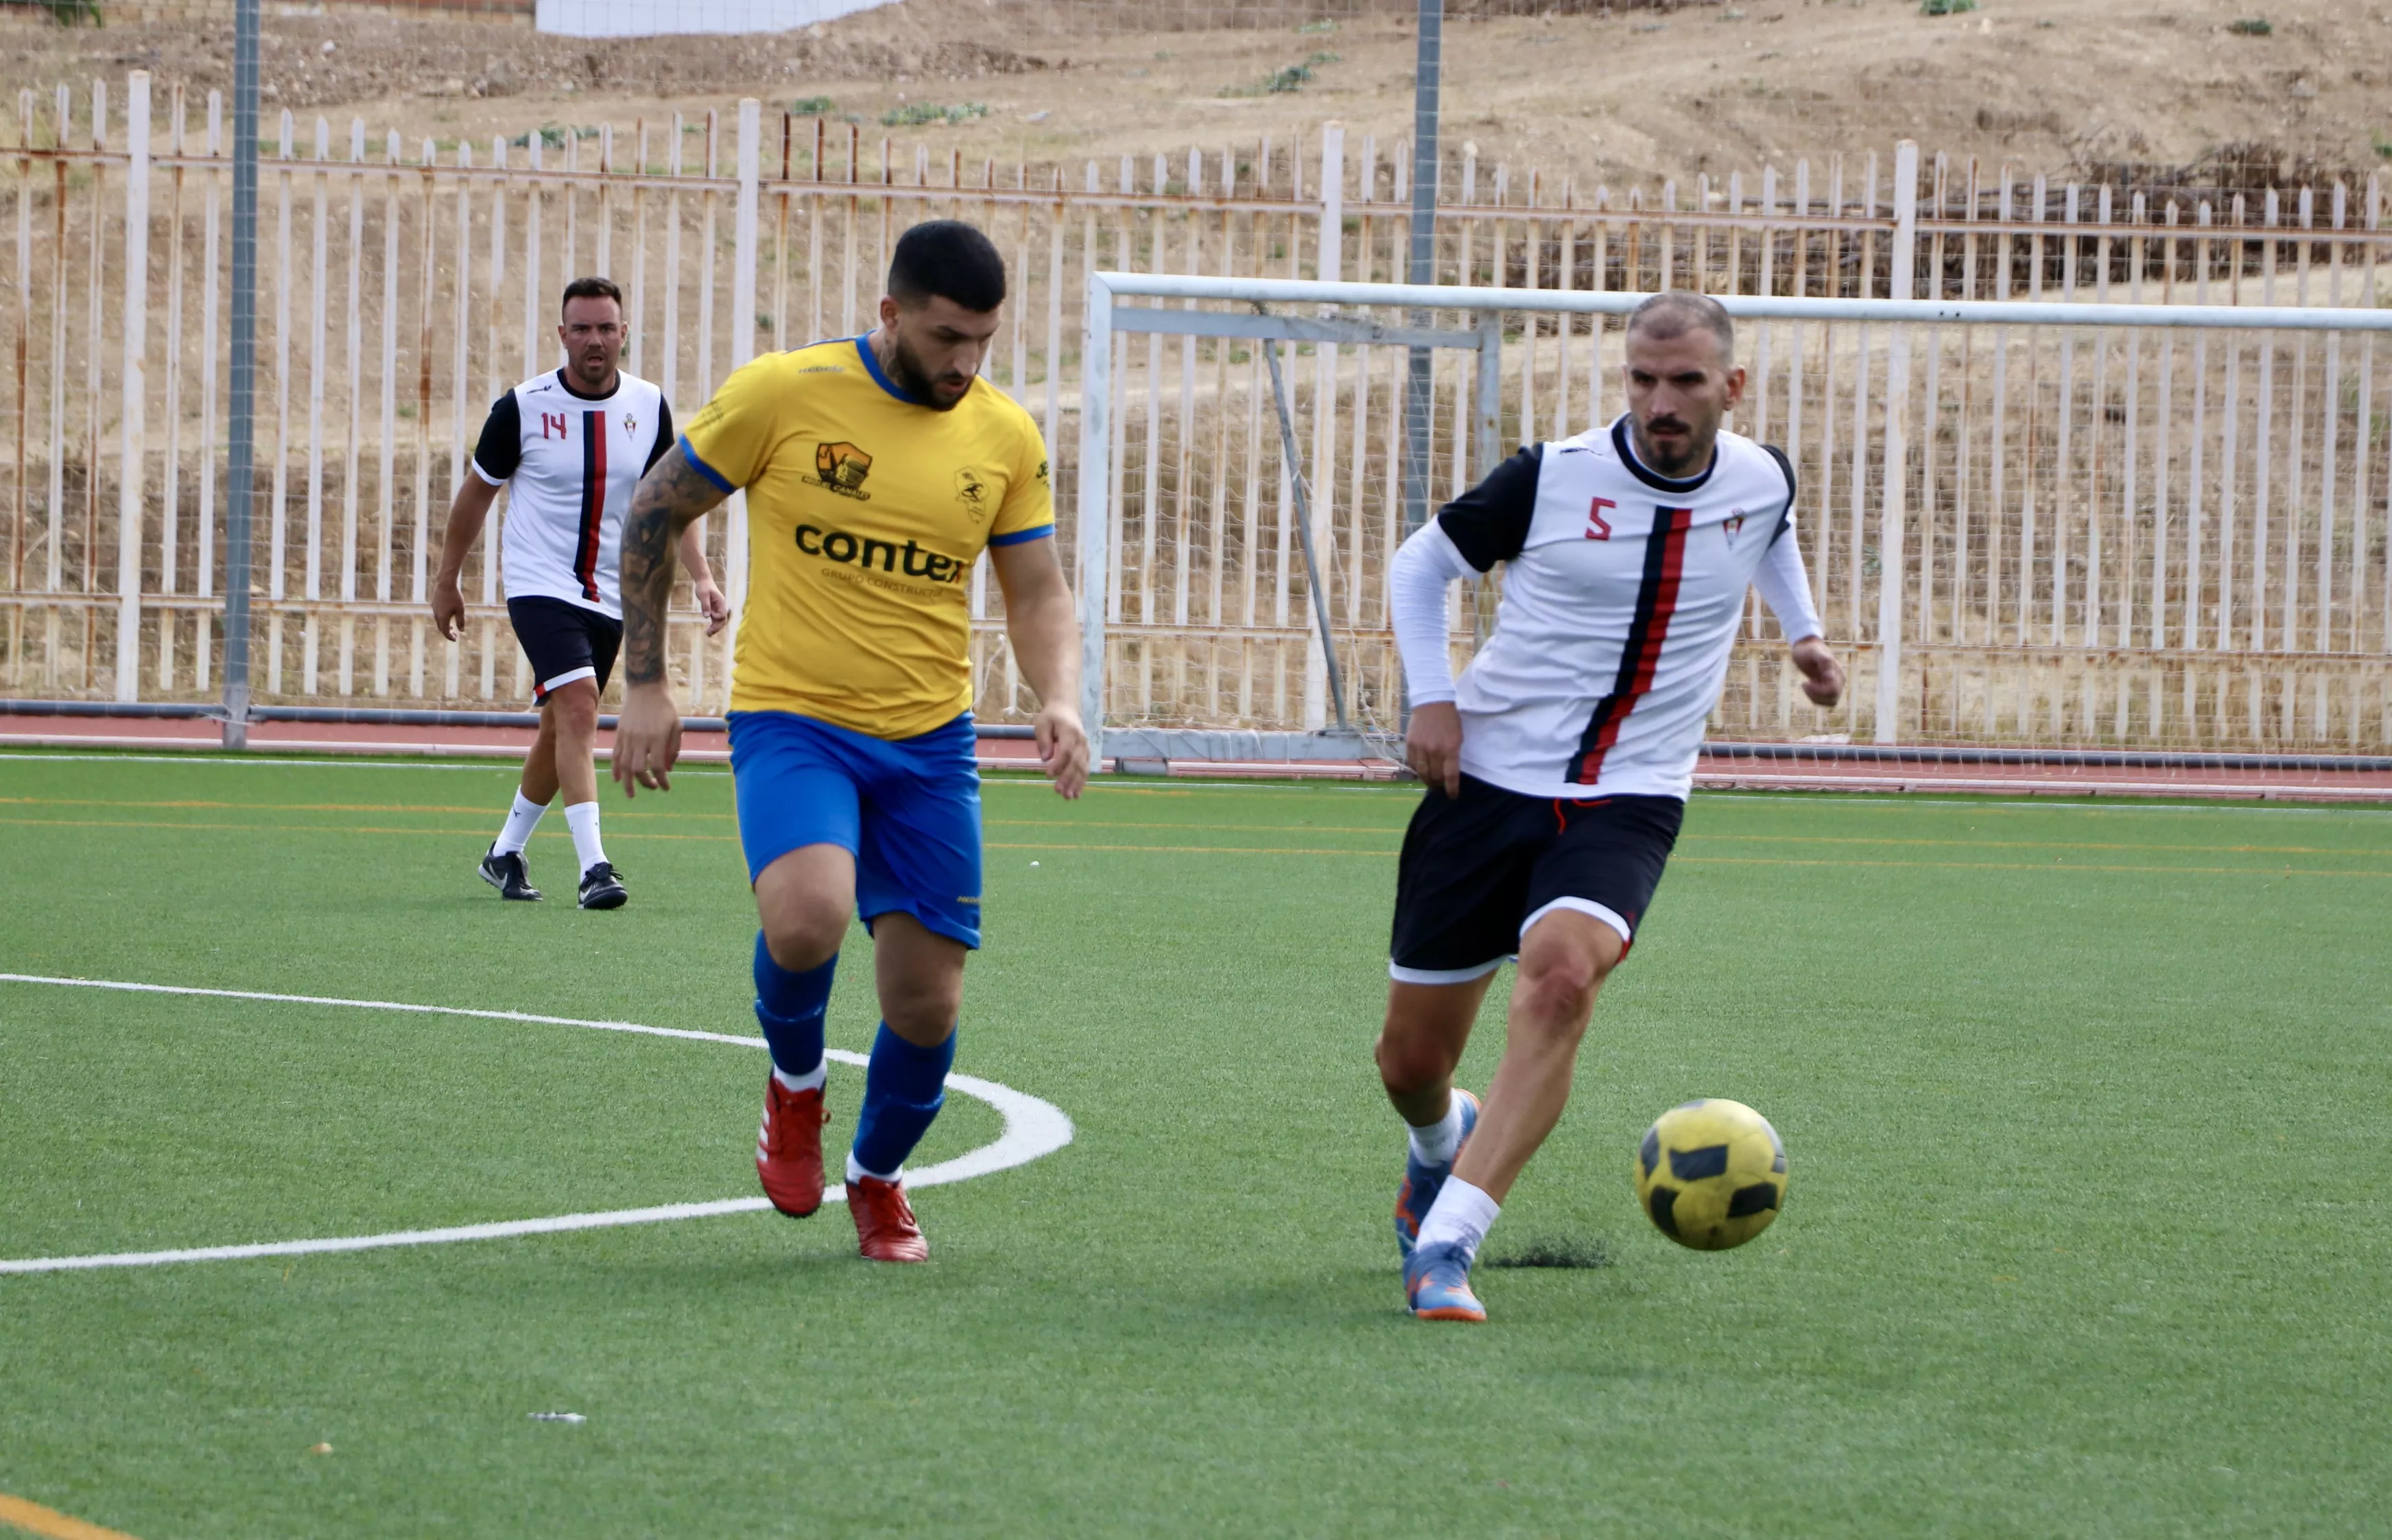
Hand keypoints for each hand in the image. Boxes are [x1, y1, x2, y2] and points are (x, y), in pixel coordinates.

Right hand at [431, 574, 465, 641]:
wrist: (445, 584)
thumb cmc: (455, 597)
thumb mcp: (460, 609)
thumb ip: (461, 621)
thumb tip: (462, 631)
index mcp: (443, 618)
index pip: (445, 632)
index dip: (450, 637)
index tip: (455, 639)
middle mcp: (437, 615)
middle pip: (441, 628)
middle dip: (448, 633)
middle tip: (455, 635)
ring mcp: (434, 609)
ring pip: (438, 621)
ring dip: (445, 626)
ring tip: (452, 627)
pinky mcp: (433, 604)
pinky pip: (437, 615)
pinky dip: (442, 619)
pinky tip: (447, 616)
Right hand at [611, 681, 682, 798]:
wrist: (645, 688)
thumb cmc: (665, 708)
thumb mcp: (677, 726)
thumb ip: (673, 749)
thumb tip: (668, 770)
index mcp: (658, 737)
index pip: (658, 766)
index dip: (662, 780)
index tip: (666, 787)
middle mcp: (641, 739)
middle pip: (639, 769)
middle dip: (645, 783)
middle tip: (652, 787)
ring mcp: (627, 736)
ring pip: (624, 765)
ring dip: (628, 782)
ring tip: (631, 794)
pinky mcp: (619, 734)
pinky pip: (615, 755)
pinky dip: (616, 769)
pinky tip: (618, 779)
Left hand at [693, 577, 731, 636]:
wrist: (703, 581)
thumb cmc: (704, 587)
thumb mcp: (703, 595)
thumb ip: (705, 605)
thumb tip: (707, 617)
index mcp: (721, 603)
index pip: (722, 614)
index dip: (716, 617)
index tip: (709, 614)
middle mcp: (721, 607)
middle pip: (722, 620)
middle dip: (716, 627)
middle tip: (708, 634)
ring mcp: (718, 609)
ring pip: (719, 621)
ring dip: (714, 628)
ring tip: (708, 634)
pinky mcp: (713, 610)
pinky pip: (715, 619)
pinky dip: (712, 625)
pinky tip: (708, 630)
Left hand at [1033, 702, 1088, 799]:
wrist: (1066, 709)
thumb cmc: (1051, 717)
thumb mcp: (1042, 724)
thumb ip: (1043, 740)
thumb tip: (1045, 758)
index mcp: (1070, 732)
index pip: (1066, 751)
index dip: (1059, 764)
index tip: (1048, 775)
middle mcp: (1081, 741)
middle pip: (1076, 762)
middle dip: (1068, 778)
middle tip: (1058, 792)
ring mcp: (1085, 748)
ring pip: (1083, 768)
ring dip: (1076, 784)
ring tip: (1068, 797)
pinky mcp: (1085, 754)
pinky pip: (1085, 769)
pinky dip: (1081, 782)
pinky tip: (1076, 794)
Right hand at [1405, 701, 1462, 797]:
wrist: (1432, 702)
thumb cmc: (1449, 719)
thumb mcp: (1458, 737)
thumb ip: (1453, 755)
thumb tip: (1449, 772)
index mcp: (1450, 748)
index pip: (1450, 776)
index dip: (1451, 789)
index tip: (1452, 796)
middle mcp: (1434, 750)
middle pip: (1435, 776)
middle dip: (1439, 784)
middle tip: (1440, 787)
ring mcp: (1420, 748)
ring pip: (1422, 773)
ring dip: (1427, 780)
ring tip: (1430, 782)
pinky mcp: (1410, 744)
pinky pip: (1412, 764)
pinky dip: (1417, 770)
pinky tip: (1421, 770)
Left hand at [1791, 635, 1844, 707]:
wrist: (1806, 647)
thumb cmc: (1808, 649)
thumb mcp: (1813, 652)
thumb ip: (1824, 660)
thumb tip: (1831, 676)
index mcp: (1837, 672)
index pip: (1833, 690)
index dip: (1818, 691)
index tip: (1805, 682)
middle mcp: (1839, 679)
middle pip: (1833, 698)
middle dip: (1816, 695)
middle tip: (1805, 683)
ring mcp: (1836, 684)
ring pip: (1831, 702)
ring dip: (1816, 698)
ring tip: (1806, 685)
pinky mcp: (1829, 687)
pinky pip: (1828, 701)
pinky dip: (1816, 699)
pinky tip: (1808, 688)